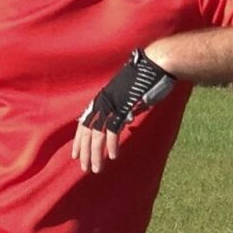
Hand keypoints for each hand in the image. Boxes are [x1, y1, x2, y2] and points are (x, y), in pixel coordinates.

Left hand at [74, 49, 178, 172]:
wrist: (157, 64)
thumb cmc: (148, 79)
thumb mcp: (130, 96)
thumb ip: (125, 109)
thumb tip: (125, 121)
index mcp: (102, 99)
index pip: (84, 123)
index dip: (79, 141)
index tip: (76, 155)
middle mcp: (102, 102)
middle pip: (87, 132)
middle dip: (85, 152)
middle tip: (85, 167)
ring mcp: (111, 105)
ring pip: (97, 135)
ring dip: (96, 154)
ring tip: (96, 169)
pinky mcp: (122, 107)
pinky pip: (113, 131)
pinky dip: (112, 146)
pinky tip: (112, 157)